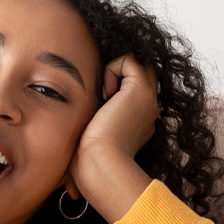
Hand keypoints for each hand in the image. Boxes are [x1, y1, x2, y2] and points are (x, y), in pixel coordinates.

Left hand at [63, 54, 159, 222]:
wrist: (101, 164)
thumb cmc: (89, 162)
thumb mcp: (89, 142)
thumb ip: (89, 130)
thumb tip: (76, 142)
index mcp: (137, 121)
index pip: (131, 90)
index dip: (113, 87)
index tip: (98, 108)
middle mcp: (147, 108)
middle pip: (137, 74)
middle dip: (116, 76)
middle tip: (101, 100)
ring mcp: (148, 98)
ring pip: (134, 65)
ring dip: (113, 73)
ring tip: (104, 98)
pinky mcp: (141, 89)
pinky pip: (129, 60)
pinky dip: (112, 68)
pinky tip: (105, 94)